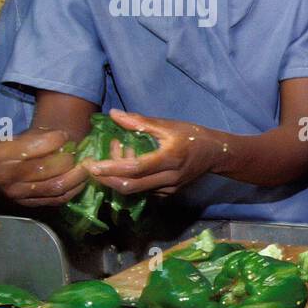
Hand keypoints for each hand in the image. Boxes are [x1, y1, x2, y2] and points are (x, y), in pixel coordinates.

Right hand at [0, 128, 86, 206]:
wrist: (4, 170)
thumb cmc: (16, 148)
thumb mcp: (21, 136)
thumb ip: (41, 137)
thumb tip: (65, 139)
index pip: (31, 148)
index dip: (53, 141)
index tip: (65, 136)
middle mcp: (5, 177)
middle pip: (44, 169)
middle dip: (67, 160)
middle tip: (79, 152)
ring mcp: (17, 194)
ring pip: (55, 186)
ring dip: (76, 176)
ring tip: (87, 165)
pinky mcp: (31, 204)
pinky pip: (58, 198)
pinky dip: (75, 188)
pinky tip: (82, 179)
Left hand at [84, 110, 223, 196]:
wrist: (216, 154)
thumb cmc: (193, 135)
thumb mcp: (168, 125)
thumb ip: (140, 122)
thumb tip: (114, 114)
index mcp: (169, 158)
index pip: (135, 168)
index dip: (110, 168)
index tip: (91, 164)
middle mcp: (169, 177)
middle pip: (131, 186)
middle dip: (106, 179)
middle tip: (91, 168)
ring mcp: (169, 188)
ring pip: (135, 190)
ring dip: (117, 179)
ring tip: (108, 162)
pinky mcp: (168, 193)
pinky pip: (143, 191)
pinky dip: (129, 181)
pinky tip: (124, 168)